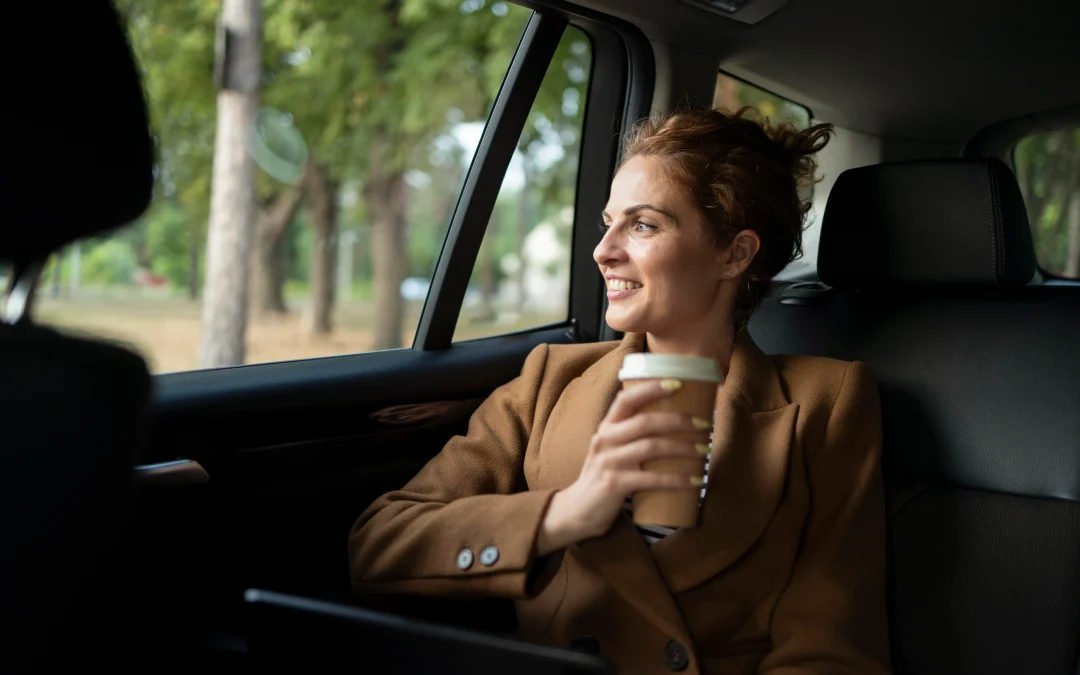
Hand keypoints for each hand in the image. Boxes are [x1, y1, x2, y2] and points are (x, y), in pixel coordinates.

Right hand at [536, 380, 709, 555]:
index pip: (626, 399)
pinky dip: (676, 479)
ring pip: (651, 447)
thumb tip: (673, 424)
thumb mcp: (611, 450)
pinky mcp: (614, 485)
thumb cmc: (604, 477)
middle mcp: (605, 440)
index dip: (651, 388)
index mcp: (607, 427)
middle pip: (645, 422)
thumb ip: (631, 436)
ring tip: (703, 451)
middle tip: (705, 424)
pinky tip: (693, 481)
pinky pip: (651, 479)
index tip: (678, 383)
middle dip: (679, 420)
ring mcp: (609, 462)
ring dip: (682, 448)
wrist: (577, 511)